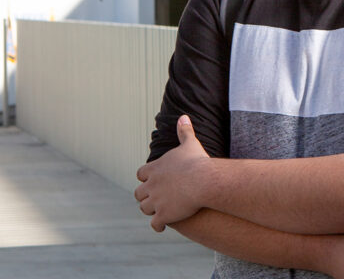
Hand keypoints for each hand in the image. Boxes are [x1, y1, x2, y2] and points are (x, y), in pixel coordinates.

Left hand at [134, 115, 211, 230]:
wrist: (204, 181)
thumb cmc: (197, 162)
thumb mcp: (190, 144)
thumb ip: (185, 131)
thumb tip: (184, 116)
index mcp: (154, 169)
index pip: (141, 174)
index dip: (145, 178)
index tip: (150, 180)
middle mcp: (151, 185)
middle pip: (139, 193)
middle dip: (144, 196)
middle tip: (151, 198)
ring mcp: (156, 201)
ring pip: (145, 208)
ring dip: (149, 210)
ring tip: (156, 212)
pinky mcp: (164, 214)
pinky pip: (155, 223)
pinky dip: (157, 225)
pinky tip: (162, 227)